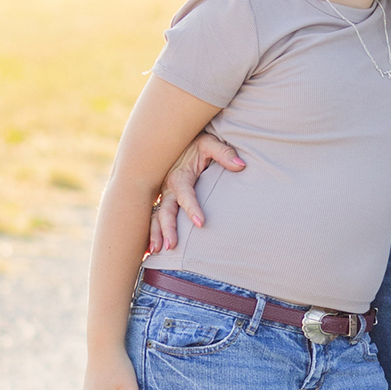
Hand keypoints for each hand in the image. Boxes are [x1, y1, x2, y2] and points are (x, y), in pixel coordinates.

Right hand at [148, 134, 243, 254]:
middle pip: (165, 211)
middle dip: (167, 228)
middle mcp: (167, 187)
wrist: (177, 139)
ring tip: (156, 251)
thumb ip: (225, 154)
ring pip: (156, 216)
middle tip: (171, 246)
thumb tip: (241, 165)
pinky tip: (149, 249)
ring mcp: (162, 194)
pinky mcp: (161, 198)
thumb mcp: (211, 143)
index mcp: (179, 175)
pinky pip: (152, 216)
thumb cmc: (197, 142)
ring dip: (155, 233)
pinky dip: (149, 232)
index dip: (192, 209)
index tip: (202, 224)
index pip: (185, 195)